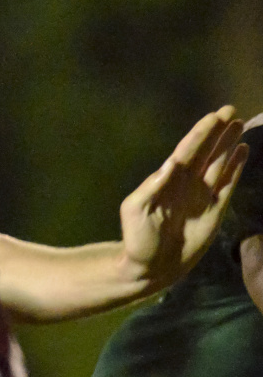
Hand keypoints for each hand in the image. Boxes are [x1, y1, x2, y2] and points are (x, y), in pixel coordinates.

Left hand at [119, 105, 246, 290]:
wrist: (152, 266)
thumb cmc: (138, 238)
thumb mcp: (136, 211)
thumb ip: (151, 188)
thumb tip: (171, 165)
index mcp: (166, 180)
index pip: (187, 151)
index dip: (200, 134)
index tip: (214, 117)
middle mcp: (186, 183)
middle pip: (205, 151)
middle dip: (217, 132)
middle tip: (232, 110)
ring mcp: (201, 195)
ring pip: (219, 163)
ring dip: (228, 144)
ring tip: (239, 124)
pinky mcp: (215, 210)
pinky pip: (228, 184)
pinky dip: (235, 167)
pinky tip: (242, 151)